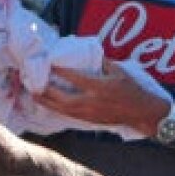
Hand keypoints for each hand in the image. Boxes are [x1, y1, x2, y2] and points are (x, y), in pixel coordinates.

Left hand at [36, 62, 167, 132]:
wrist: (141, 112)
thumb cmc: (132, 89)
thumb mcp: (120, 71)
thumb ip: (103, 63)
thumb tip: (89, 54)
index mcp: (99, 87)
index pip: (75, 78)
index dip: (60, 71)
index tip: (49, 64)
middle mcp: (91, 102)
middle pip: (62, 98)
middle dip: (46, 92)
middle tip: (33, 85)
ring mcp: (89, 113)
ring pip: (63, 109)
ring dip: (47, 103)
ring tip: (34, 96)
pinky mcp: (89, 120)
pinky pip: (68, 115)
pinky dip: (57, 109)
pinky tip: (49, 105)